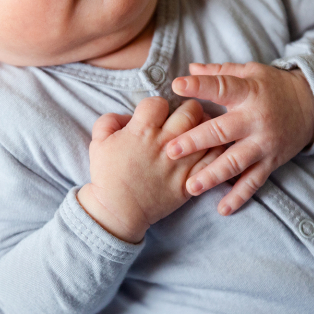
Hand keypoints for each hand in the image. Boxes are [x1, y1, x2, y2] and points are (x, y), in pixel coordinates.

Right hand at [78, 98, 222, 242]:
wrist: (119, 210)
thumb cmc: (107, 176)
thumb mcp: (98, 142)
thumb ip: (110, 120)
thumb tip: (128, 115)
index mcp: (141, 131)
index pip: (158, 102)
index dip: (157, 105)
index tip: (155, 115)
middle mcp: (164, 144)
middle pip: (190, 111)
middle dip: (188, 109)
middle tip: (185, 117)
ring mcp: (180, 162)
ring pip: (206, 132)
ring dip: (204, 128)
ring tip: (200, 131)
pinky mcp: (189, 180)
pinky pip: (213, 159)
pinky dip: (215, 150)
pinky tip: (210, 148)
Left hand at [167, 62, 313, 215]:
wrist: (311, 106)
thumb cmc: (271, 87)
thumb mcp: (250, 72)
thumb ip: (219, 72)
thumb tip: (189, 68)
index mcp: (249, 92)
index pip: (223, 87)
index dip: (200, 86)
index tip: (177, 85)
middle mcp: (256, 119)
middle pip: (223, 131)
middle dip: (196, 142)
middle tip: (171, 151)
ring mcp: (264, 144)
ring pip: (236, 162)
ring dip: (213, 176)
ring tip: (191, 187)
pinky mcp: (271, 162)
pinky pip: (253, 182)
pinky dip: (239, 196)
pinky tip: (222, 208)